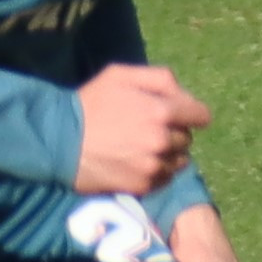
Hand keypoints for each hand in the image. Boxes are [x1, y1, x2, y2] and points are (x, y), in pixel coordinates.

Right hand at [74, 61, 211, 194]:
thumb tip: (182, 94)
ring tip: (143, 147)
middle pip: (187, 138)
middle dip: (174, 132)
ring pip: (179, 160)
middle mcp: (163, 140)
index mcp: (162, 111)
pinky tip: (137, 162)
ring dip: (168, 154)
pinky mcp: (143, 185)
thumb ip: (158, 79)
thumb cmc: (91, 103)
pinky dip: (157, 171)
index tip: (179, 115)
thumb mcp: (121, 75)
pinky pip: (165, 178)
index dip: (191, 113)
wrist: (60, 140)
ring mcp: (154, 166)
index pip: (200, 115)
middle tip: (150, 129)